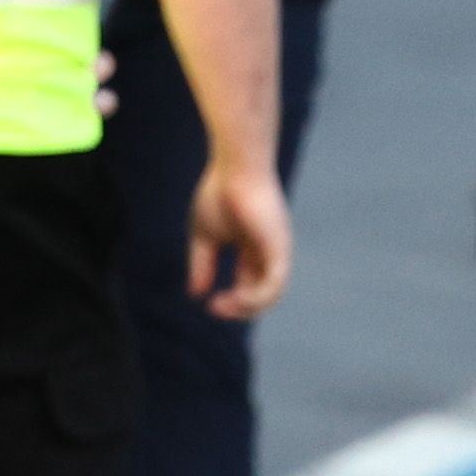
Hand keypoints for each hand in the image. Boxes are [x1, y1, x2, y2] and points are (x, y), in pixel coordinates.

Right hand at [185, 154, 293, 321]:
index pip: (250, 286)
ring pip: (271, 294)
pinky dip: (255, 298)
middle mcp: (270, 252)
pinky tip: (236, 300)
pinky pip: (274, 284)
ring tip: (221, 307)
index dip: (233, 301)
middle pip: (262, 295)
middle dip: (239, 308)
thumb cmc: (219, 192)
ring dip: (246, 307)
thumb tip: (196, 295)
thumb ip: (202, 265)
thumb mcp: (204, 236)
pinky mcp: (280, 248)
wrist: (235, 166)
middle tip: (215, 309)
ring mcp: (277, 250)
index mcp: (254, 248)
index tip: (210, 305)